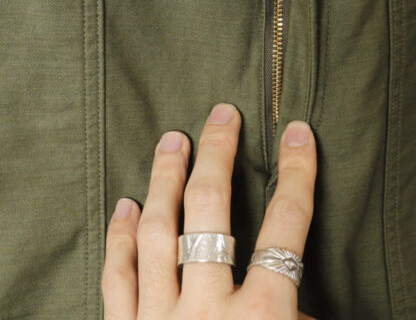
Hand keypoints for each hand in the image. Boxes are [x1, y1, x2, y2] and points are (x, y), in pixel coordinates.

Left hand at [102, 103, 316, 318]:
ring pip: (158, 232)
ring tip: (171, 142)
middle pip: (211, 208)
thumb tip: (297, 298)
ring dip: (164, 179)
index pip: (286, 225)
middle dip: (217, 153)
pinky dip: (121, 238)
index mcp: (262, 317)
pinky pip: (118, 278)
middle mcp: (208, 311)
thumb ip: (295, 316)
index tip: (297, 134)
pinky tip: (126, 207)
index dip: (296, 173)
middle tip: (221, 116)